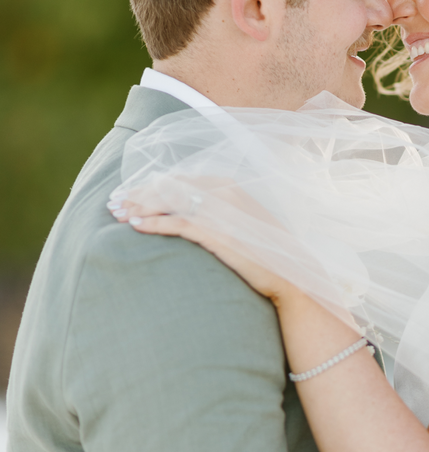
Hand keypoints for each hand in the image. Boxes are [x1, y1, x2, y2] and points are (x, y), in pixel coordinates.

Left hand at [107, 182, 303, 305]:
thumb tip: (194, 213)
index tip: (130, 192)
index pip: (181, 180)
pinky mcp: (218, 232)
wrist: (290, 272)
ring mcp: (222, 211)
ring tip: (118, 214)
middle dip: (139, 193)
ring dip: (140, 206)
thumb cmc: (266, 250)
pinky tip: (135, 226)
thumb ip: (221, 210)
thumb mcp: (244, 221)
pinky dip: (153, 223)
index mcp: (230, 186)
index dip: (152, 185)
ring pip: (170, 201)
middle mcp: (225, 192)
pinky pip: (178, 223)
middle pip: (171, 186)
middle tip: (114, 202)